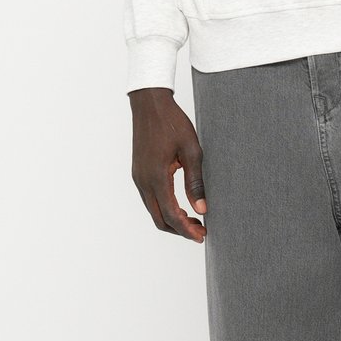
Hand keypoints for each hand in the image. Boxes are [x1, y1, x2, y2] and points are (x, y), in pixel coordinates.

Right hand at [129, 87, 206, 242]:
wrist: (150, 103)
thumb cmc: (172, 122)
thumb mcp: (191, 149)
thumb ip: (196, 181)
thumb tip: (202, 209)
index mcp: (157, 177)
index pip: (171, 215)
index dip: (187, 230)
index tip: (202, 236)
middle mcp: (143, 181)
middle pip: (159, 219)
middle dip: (180, 230)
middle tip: (200, 232)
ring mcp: (138, 178)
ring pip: (153, 211)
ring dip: (172, 220)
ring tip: (193, 220)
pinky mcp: (138, 173)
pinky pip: (150, 199)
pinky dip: (164, 208)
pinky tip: (179, 204)